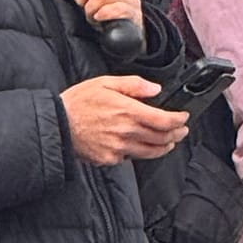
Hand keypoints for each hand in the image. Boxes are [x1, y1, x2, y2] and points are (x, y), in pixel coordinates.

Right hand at [61, 75, 189, 166]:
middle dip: (176, 134)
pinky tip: (141, 145)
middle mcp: (126, 132)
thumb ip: (133, 85)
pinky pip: (131, 157)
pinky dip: (140, 151)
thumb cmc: (79, 102)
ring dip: (165, 147)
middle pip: (161, 138)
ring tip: (170, 141)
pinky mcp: (110, 159)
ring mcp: (119, 149)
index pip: (163, 120)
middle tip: (182, 130)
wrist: (58, 124)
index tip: (184, 117)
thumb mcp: (106, 82)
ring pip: (150, 152)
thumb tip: (155, 89)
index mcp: (127, 111)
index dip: (178, 120)